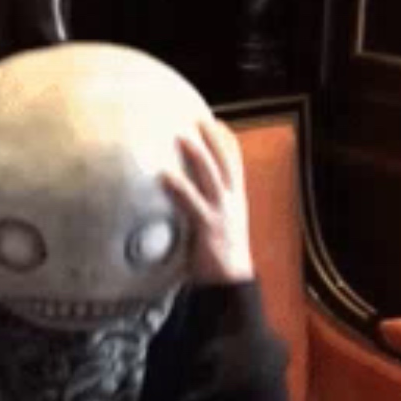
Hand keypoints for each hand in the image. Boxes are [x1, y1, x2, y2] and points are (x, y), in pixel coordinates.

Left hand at [161, 117, 254, 283]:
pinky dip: (179, 187)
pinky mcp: (209, 228)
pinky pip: (193, 203)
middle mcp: (232, 202)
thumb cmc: (219, 255)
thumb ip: (206, 209)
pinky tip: (164, 176)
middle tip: (199, 117)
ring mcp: (222, 213)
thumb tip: (185, 198)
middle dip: (214, 138)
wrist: (232, 283)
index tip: (218, 122)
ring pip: (211, 177)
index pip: (235, 164)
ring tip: (182, 136)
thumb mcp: (218, 225)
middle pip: (225, 162)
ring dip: (198, 155)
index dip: (227, 142)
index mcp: (236, 200)